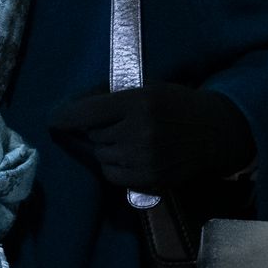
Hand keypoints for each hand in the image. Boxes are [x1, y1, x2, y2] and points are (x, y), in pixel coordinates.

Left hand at [49, 83, 254, 193]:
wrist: (213, 132)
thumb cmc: (174, 103)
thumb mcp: (145, 86)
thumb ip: (110, 95)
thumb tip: (71, 108)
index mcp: (138, 103)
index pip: (86, 113)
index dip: (65, 116)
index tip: (54, 119)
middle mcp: (139, 133)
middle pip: (92, 135)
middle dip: (95, 129)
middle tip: (113, 123)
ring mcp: (145, 160)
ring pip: (99, 155)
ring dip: (103, 147)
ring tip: (124, 138)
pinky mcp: (150, 180)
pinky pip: (111, 174)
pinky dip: (112, 165)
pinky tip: (128, 154)